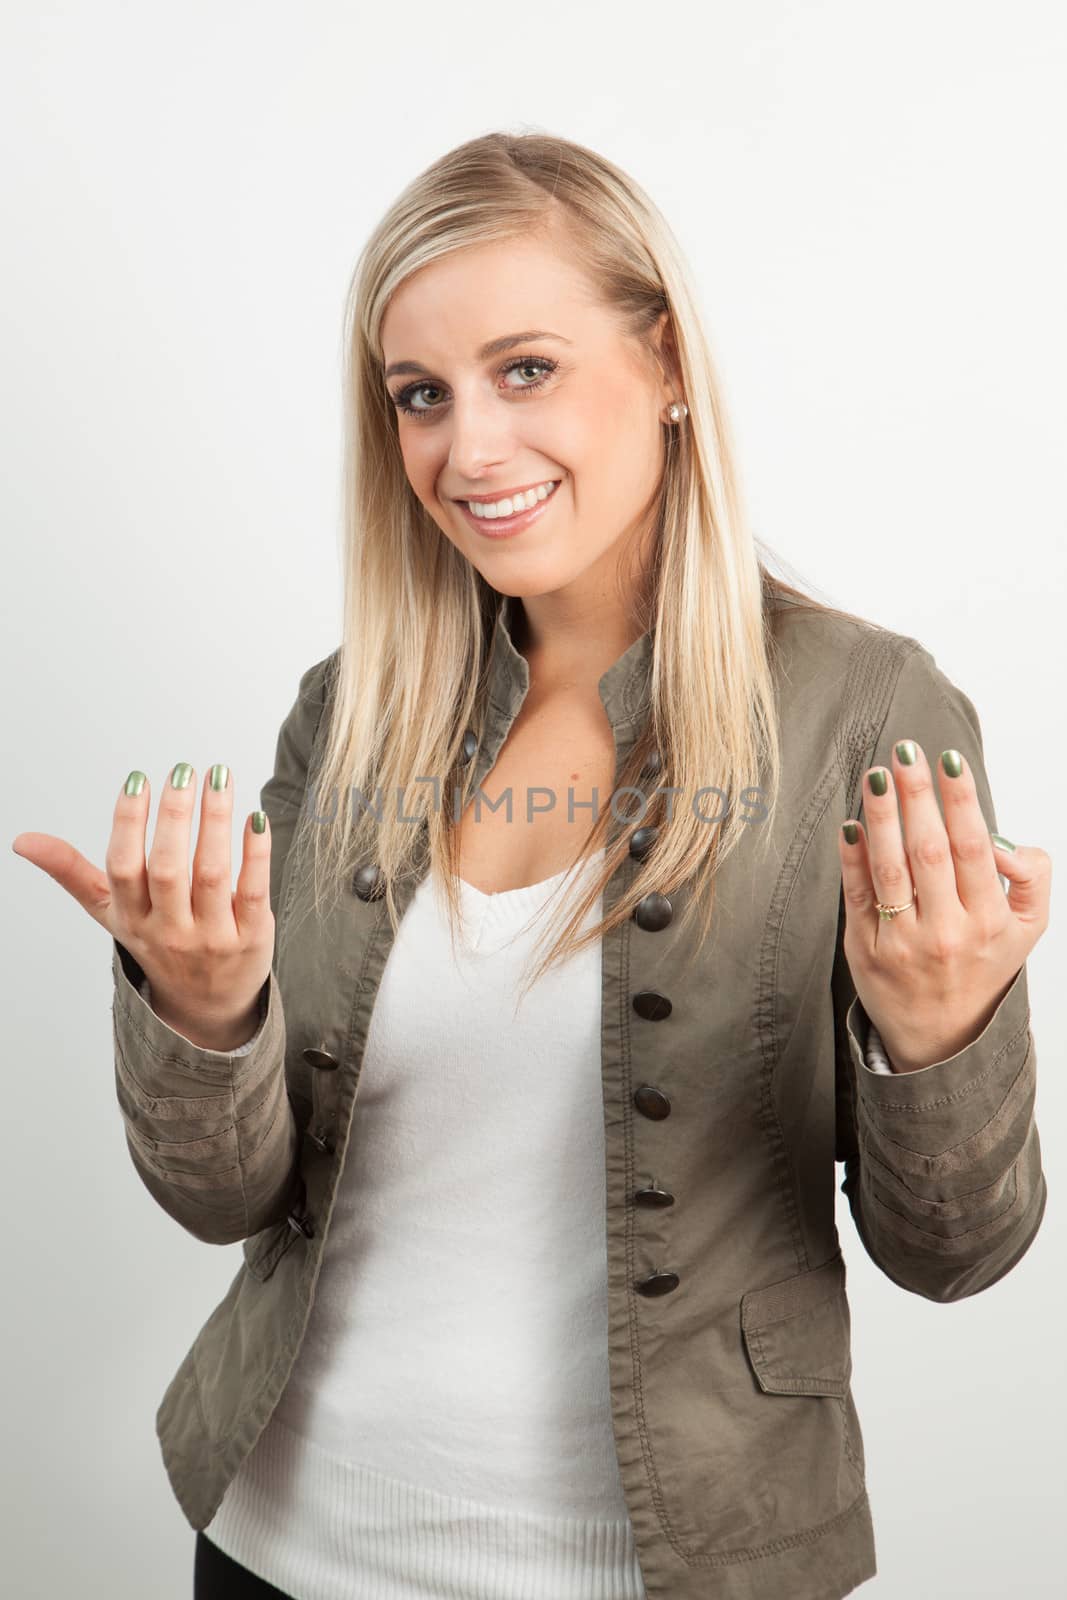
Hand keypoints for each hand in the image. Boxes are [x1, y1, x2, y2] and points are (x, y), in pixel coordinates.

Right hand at [12, 764, 273, 1044]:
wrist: (207, 1006)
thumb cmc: (156, 943)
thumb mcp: (110, 913)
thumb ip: (71, 872)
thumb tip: (22, 840)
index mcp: (132, 918)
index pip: (124, 868)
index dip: (128, 823)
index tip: (138, 779)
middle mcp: (170, 929)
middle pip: (170, 869)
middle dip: (175, 816)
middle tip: (182, 771)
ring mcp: (212, 935)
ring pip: (213, 873)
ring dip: (216, 822)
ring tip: (219, 777)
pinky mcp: (251, 936)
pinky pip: (253, 890)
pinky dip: (256, 853)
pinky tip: (255, 818)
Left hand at [838, 739, 1050, 1072]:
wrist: (944, 1038)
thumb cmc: (984, 965)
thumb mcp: (1028, 928)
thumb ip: (1032, 878)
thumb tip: (1005, 840)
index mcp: (989, 922)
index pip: (973, 849)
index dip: (960, 801)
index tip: (948, 760)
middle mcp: (946, 933)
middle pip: (928, 853)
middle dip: (917, 798)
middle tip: (905, 753)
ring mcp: (902, 944)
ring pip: (889, 870)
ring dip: (881, 818)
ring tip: (876, 776)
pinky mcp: (865, 951)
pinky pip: (857, 896)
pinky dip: (852, 858)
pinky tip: (850, 823)